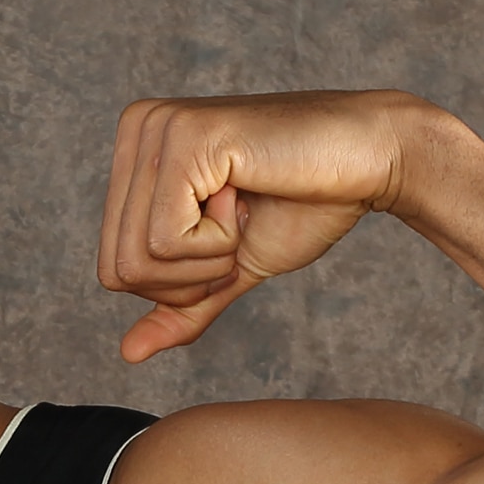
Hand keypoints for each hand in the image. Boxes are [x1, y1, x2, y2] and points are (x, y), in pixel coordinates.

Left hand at [100, 91, 437, 361]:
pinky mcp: (184, 138)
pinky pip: (165, 240)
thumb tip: (128, 354)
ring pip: (138, 259)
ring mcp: (156, 128)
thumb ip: (179, 307)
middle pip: (118, 269)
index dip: (178, 284)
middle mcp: (137, 129)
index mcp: (135, 153)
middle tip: (240, 226)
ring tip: (243, 209)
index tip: (229, 235)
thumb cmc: (304, 204)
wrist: (371, 160)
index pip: (112, 268)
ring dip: (207, 260)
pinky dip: (216, 243)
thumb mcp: (227, 268)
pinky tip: (246, 195)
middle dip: (190, 278)